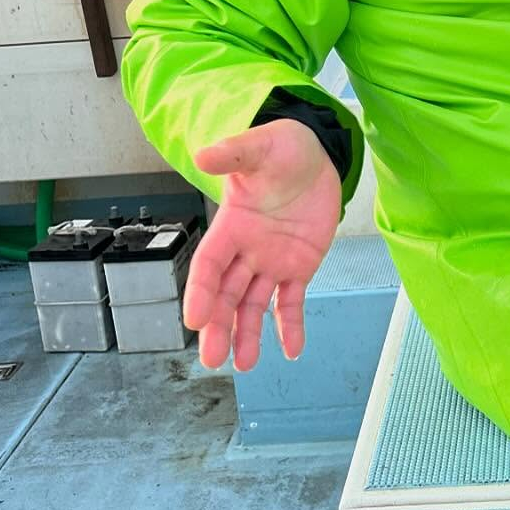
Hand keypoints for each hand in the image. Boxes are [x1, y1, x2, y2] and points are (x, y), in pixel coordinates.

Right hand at [185, 119, 342, 370]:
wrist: (316, 156)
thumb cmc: (282, 148)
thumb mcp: (261, 146)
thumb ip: (235, 154)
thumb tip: (203, 155)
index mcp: (231, 225)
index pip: (208, 265)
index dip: (200, 291)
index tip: (194, 319)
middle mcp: (246, 250)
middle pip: (226, 294)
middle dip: (218, 325)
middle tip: (211, 358)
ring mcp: (271, 262)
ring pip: (254, 305)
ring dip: (247, 334)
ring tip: (243, 364)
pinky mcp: (299, 267)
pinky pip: (292, 302)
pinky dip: (291, 326)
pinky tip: (293, 350)